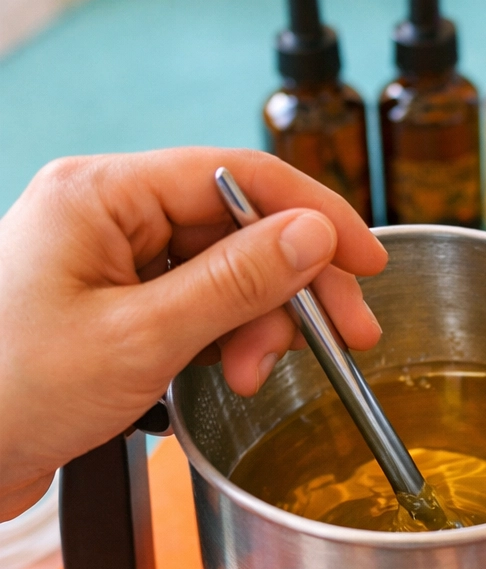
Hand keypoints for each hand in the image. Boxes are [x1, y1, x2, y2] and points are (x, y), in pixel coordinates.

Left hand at [0, 147, 385, 517]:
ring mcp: (109, 264)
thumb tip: (315, 235)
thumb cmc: (9, 391)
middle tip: (346, 338)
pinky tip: (222, 378)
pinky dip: (224, 343)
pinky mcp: (113, 310)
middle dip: (291, 288)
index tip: (367, 263)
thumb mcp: (141, 338)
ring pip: (224, 274)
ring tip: (250, 377)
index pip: (239, 176)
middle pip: (239, 228)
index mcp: (101, 194)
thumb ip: (237, 282)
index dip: (316, 215)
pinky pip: (196, 309)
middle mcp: (107, 216)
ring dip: (256, 326)